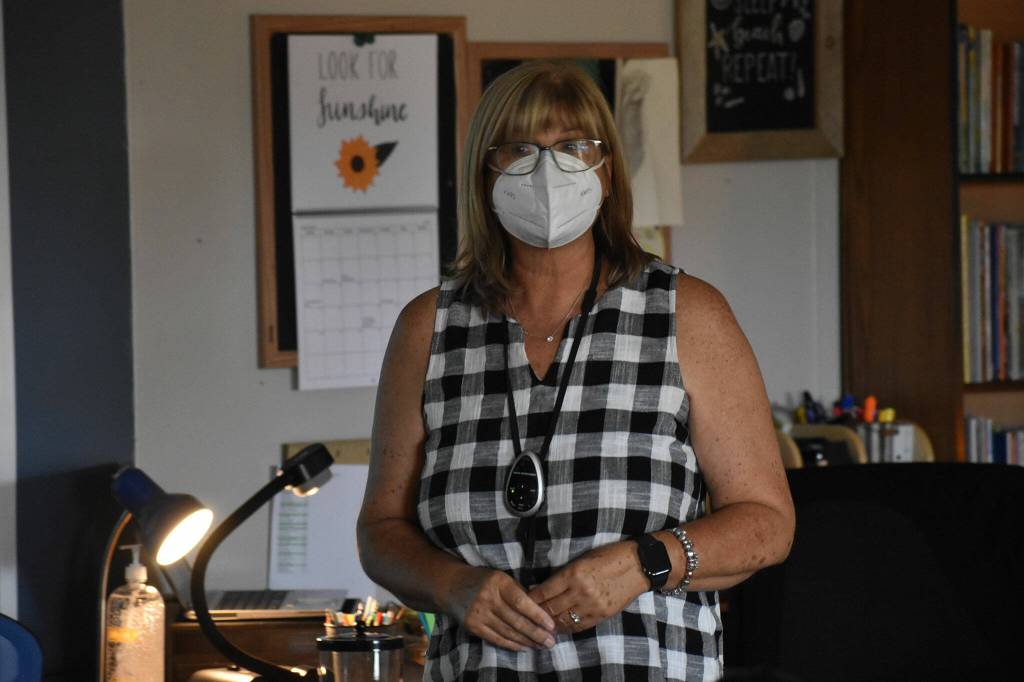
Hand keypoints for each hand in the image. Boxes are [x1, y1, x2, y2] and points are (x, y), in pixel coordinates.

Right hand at [439, 565, 556, 650]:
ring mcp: (478, 613)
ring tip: (541, 646)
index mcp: (498, 582)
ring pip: (507, 632)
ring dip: (527, 641)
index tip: (551, 625)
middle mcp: (487, 598)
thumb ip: (519, 591)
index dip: (537, 615)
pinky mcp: (472, 626)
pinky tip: (524, 647)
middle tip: (551, 641)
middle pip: (516, 620)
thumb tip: (542, 609)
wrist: (451, 585)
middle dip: (536, 633)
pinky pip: (496, 638)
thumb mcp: (501, 577)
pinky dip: (511, 645)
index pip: (521, 601)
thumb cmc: (483, 579)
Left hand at [527, 541, 648, 632]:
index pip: (544, 591)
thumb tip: (540, 587)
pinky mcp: (602, 615)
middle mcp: (581, 591)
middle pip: (550, 609)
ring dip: (550, 623)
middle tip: (527, 614)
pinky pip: (578, 626)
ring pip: (563, 621)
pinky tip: (559, 626)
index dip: (530, 598)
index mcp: (574, 573)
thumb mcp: (582, 560)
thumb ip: (562, 575)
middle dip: (536, 613)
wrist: (638, 566)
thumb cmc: (609, 556)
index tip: (522, 600)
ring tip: (541, 623)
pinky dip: (566, 628)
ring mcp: (592, 605)